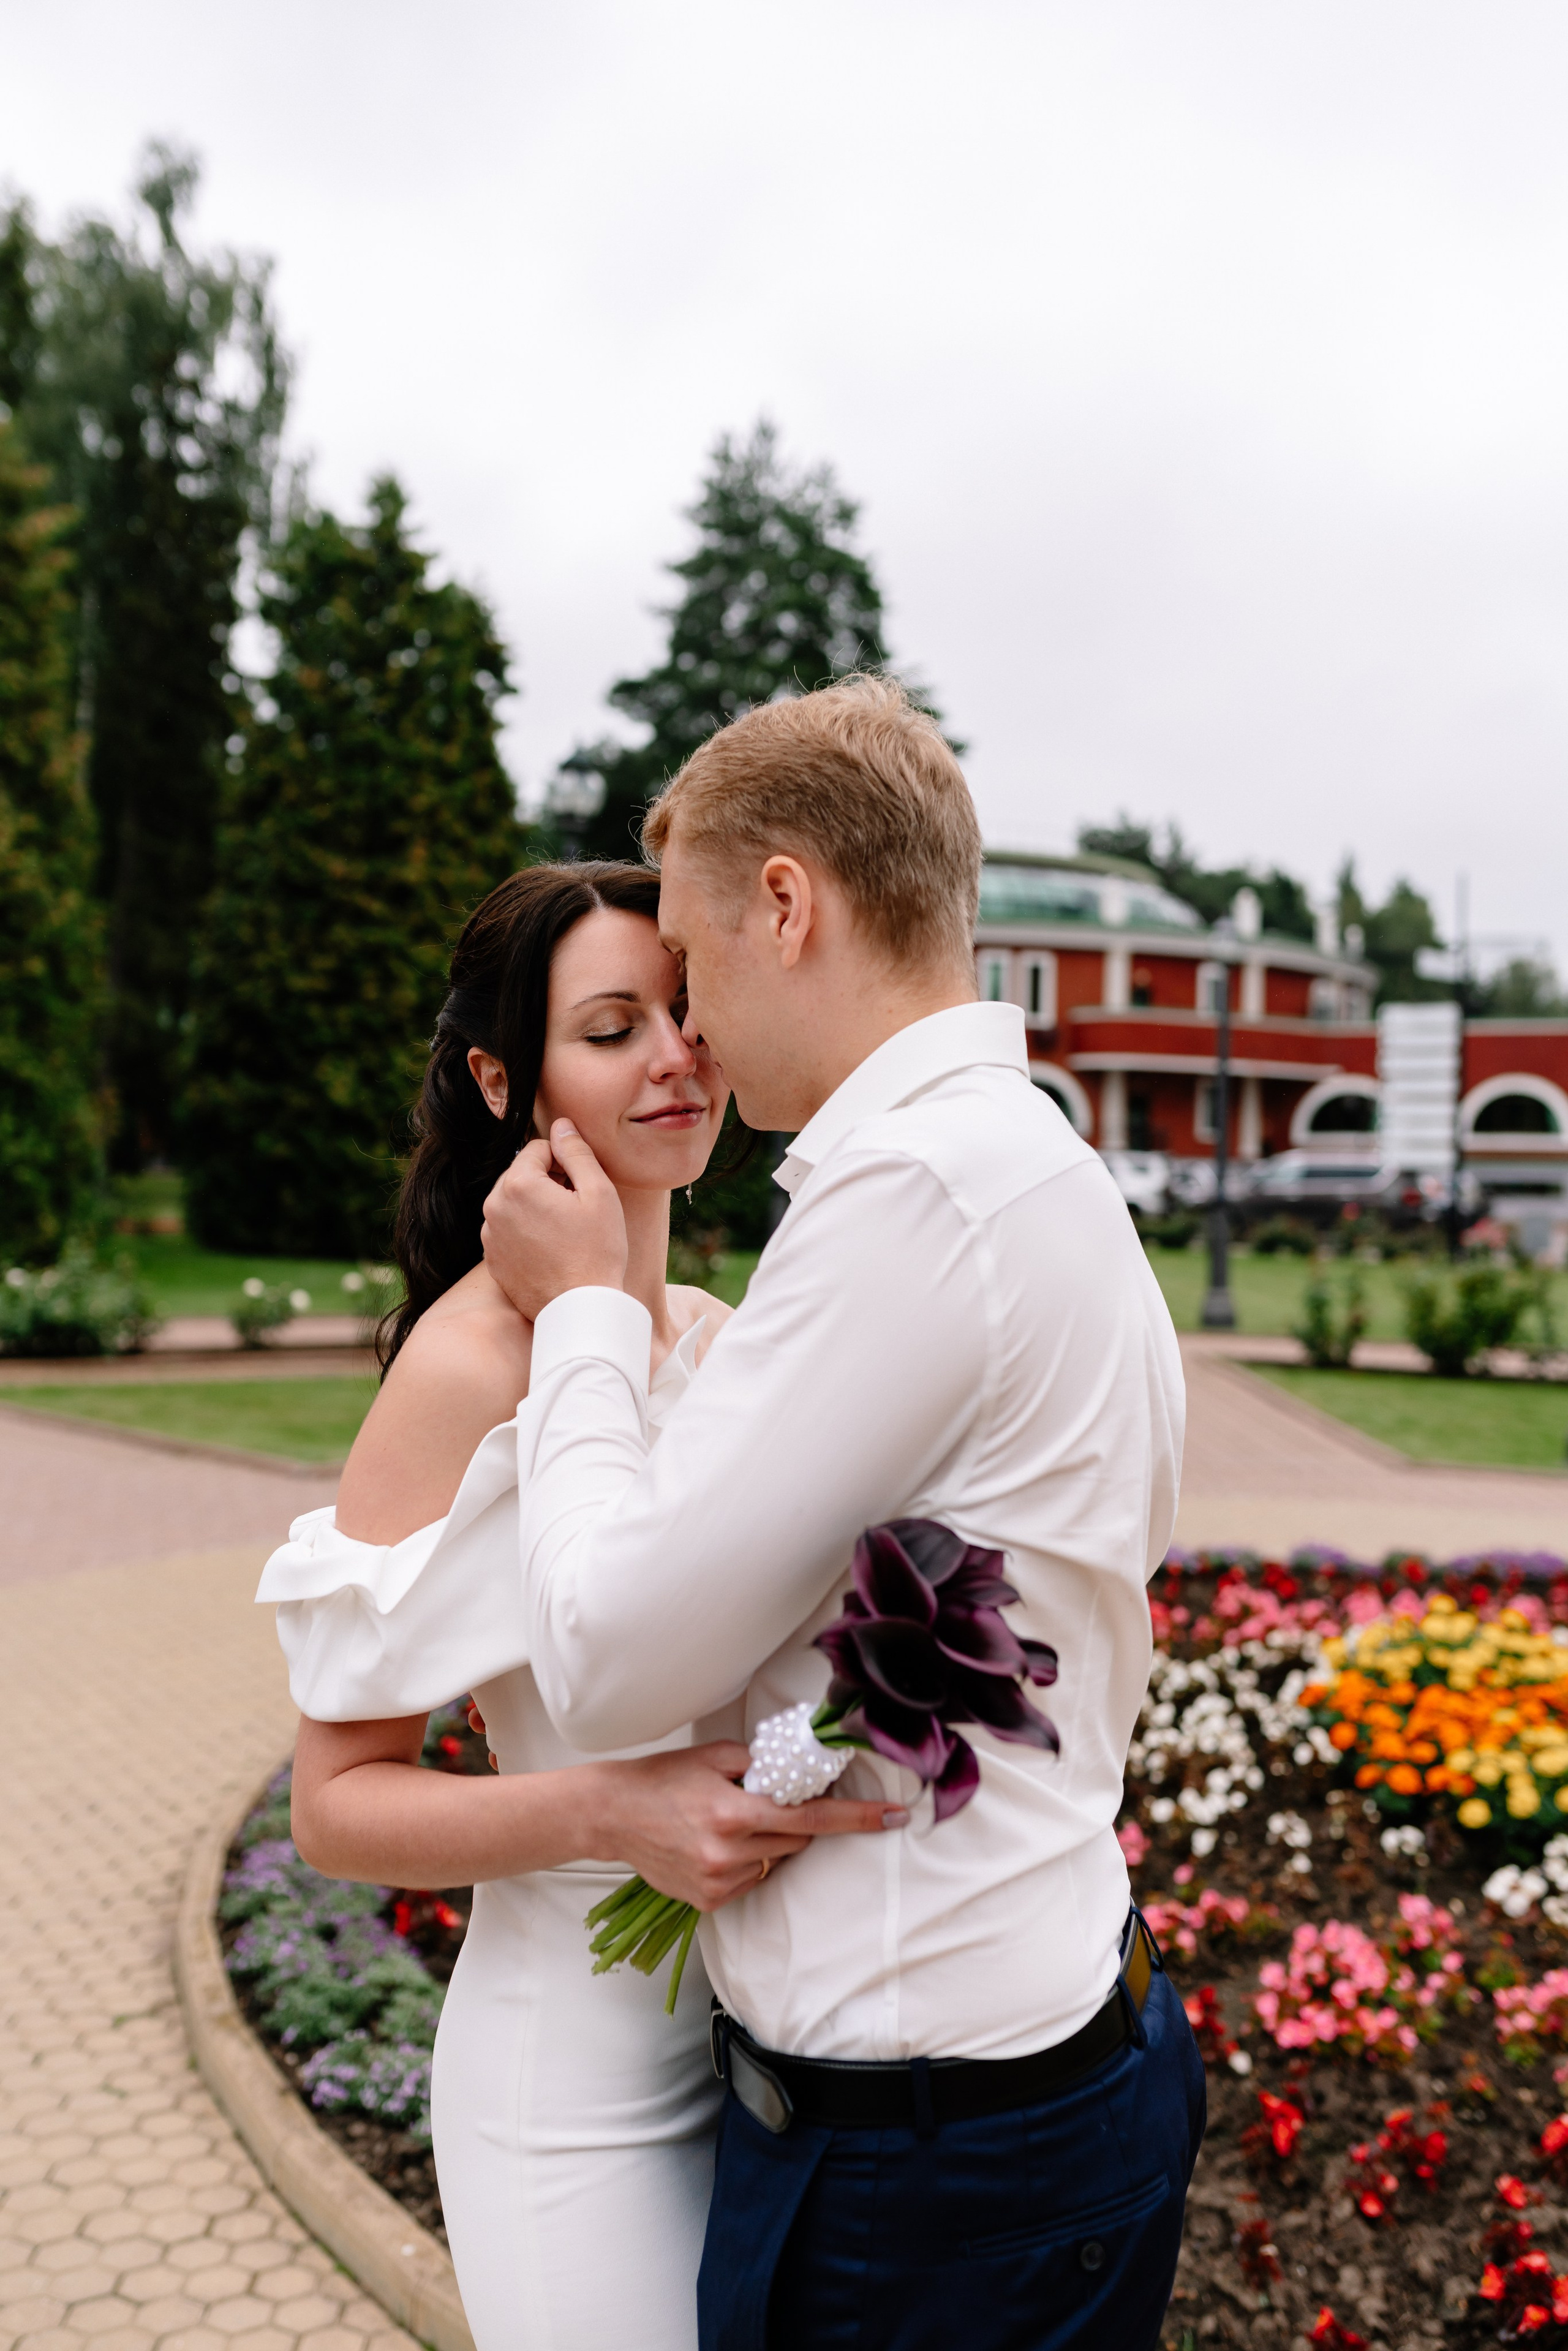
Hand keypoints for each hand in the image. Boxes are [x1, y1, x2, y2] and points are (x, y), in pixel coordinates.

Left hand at [481, 1120, 628, 1320]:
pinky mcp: (492, 1260)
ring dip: (537, 1208)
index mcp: (517, 1184)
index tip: (582, 1187)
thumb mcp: (598, 1193)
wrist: (580, 1309)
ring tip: (565, 1233)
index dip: (566, 1161)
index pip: (539, 1148)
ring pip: (515, 1203)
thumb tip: (561, 1124)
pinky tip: (552, 1252)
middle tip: (577, 1210)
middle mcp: (493, 1206)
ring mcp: (489, 1236)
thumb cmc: (596, 1251)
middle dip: (549, 1183)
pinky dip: (527, 1233)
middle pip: (523, 1174)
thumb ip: (577, 1151)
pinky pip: (509, 1231)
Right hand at [591, 1742, 906, 1911]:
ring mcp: (719, 1882)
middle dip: (795, 1821)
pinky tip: (715, 1844)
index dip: (858, 1819)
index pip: (813, 1818)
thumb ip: (763, 1765)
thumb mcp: (715, 1757)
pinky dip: (747, 1861)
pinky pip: (752, 1879)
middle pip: (799, 1840)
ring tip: (728, 1822)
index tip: (895, 1818)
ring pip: (776, 1861)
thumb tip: (805, 1769)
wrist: (612, 1814)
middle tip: (763, 1801)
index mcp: (735, 1814)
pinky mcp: (709, 1901)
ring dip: (768, 1842)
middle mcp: (730, 1853)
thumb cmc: (662, 1778)